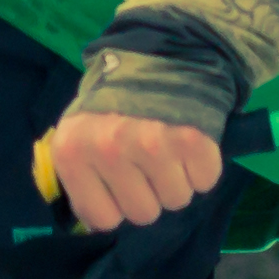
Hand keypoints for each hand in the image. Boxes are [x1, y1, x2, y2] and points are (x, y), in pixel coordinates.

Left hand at [45, 109, 222, 232]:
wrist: (162, 54)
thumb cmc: (116, 103)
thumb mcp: (79, 132)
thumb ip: (81, 176)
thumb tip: (96, 224)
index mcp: (74, 152)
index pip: (102, 219)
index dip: (116, 205)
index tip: (120, 182)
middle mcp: (109, 149)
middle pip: (143, 214)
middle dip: (150, 193)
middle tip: (148, 160)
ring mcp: (152, 144)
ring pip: (176, 200)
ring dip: (177, 180)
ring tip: (169, 147)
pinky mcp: (192, 139)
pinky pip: (205, 181)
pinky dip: (202, 166)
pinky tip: (188, 141)